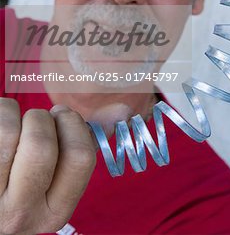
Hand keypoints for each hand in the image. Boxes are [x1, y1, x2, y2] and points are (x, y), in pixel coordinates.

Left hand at [0, 98, 96, 234]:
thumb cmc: (25, 184)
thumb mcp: (57, 179)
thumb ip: (88, 143)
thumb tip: (123, 110)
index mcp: (55, 211)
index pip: (80, 158)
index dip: (73, 125)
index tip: (62, 118)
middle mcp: (21, 214)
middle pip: (41, 146)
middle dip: (42, 118)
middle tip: (37, 121)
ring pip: (8, 131)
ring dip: (15, 114)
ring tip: (13, 127)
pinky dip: (0, 112)